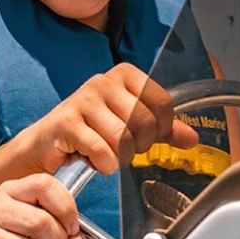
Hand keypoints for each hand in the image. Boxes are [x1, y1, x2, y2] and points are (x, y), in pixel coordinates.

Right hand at [24, 63, 197, 175]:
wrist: (47, 144)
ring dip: (119, 157)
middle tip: (122, 150)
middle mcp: (104, 80)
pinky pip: (103, 150)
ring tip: (106, 154)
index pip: (163, 103)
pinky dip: (103, 164)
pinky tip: (92, 158)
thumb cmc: (90, 132)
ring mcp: (84, 98)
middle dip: (138, 146)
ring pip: (124, 138)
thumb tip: (192, 138)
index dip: (160, 129)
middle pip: (145, 122)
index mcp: (124, 75)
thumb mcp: (130, 127)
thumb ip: (162, 130)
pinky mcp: (67, 120)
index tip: (145, 137)